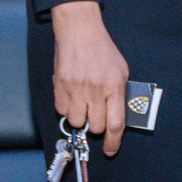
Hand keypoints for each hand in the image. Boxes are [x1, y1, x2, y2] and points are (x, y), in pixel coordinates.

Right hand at [49, 1, 130, 156]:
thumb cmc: (102, 50)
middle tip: (95, 112)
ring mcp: (76, 88)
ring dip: (80, 118)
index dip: (113, 142)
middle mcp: (96, 89)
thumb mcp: (121, 70)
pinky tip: (72, 96)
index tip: (110, 150)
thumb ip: (119, 94)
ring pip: (77, 122)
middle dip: (96, 125)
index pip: (115, 124)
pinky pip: (61, 110)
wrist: (80, 30)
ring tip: (83, 103)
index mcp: (114, 86)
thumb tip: (117, 118)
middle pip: (96, 127)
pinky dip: (66, 108)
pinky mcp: (60, 85)